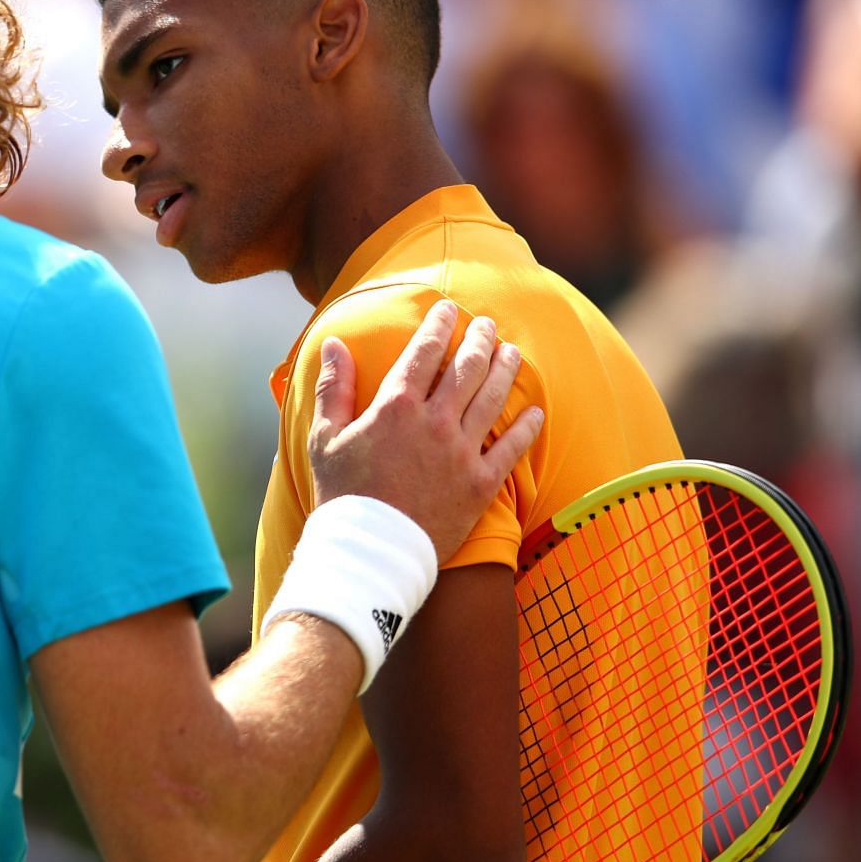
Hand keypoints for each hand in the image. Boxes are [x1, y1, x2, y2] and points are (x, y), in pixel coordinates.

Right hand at [307, 299, 542, 565]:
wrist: (369, 552)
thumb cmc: (341, 495)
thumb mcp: (324, 437)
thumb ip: (334, 387)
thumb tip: (334, 344)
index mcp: (395, 406)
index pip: (424, 351)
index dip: (439, 325)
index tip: (448, 309)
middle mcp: (434, 422)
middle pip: (467, 368)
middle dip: (479, 339)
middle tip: (487, 324)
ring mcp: (461, 453)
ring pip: (493, 399)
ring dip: (505, 370)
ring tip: (512, 352)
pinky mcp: (480, 485)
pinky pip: (512, 449)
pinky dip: (526, 427)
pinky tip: (535, 412)